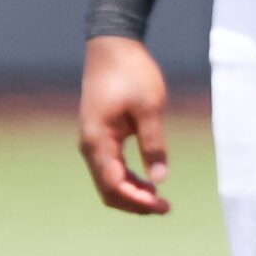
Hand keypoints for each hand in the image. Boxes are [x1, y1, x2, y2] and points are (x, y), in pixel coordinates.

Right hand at [78, 36, 171, 214]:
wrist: (111, 48)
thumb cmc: (131, 74)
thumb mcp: (149, 108)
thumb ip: (153, 144)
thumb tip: (160, 178)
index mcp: (98, 141)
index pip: (114, 184)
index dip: (137, 201)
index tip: (163, 205)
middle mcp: (90, 146)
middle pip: (107, 189)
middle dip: (134, 203)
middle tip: (165, 208)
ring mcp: (93, 141)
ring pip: (107, 180)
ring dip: (131, 193)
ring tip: (159, 198)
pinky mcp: (99, 136)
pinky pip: (109, 167)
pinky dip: (127, 179)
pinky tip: (147, 180)